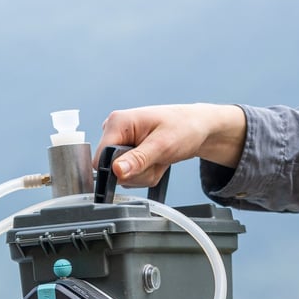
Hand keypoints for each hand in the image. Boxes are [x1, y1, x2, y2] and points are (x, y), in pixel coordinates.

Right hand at [94, 104, 246, 187]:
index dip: (118, 170)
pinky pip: (131, 175)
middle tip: (157, 161)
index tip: (140, 167)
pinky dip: (146, 174)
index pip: (100, 159)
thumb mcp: (162, 145)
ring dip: (144, 175)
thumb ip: (138, 160)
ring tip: (159, 159)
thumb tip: (117, 171)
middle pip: (112, 170)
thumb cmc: (184, 128)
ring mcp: (121, 143)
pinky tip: (157, 162)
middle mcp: (115, 132)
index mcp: (118, 123)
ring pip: (122, 176)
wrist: (197, 128)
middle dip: (137, 173)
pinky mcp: (128, 153)